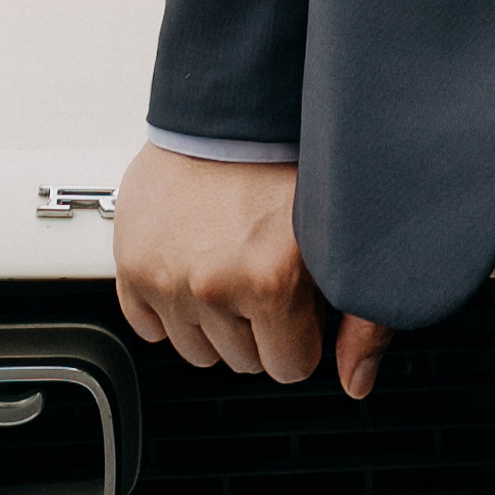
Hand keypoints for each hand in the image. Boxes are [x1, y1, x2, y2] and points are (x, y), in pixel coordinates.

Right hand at [111, 137, 383, 398]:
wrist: (227, 113)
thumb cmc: (286, 164)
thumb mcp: (339, 238)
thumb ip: (363, 316)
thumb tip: (355, 381)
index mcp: (269, 280)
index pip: (290, 367)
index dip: (301, 335)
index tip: (298, 302)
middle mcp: (212, 285)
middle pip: (243, 361)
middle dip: (259, 327)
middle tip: (263, 274)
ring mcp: (167, 278)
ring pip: (196, 351)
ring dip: (214, 322)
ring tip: (228, 268)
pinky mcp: (132, 265)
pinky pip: (147, 327)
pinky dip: (168, 308)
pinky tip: (192, 269)